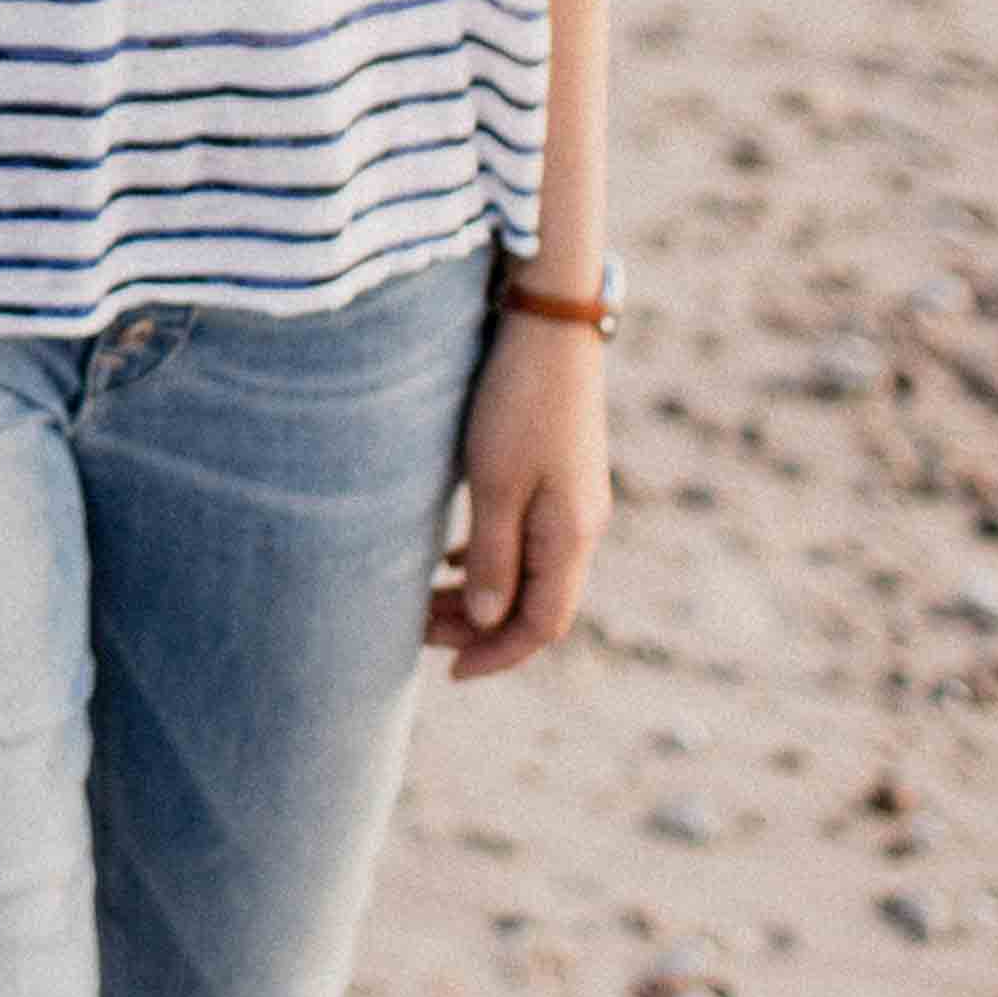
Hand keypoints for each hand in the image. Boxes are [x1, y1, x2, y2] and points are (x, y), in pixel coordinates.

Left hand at [431, 317, 611, 681]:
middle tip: (417, 633)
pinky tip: (449, 558)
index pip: (541, 623)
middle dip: (477, 627)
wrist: (550, 324)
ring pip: (526, 571)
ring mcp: (572, 499)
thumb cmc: (516, 400)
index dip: (497, 655)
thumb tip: (486, 621)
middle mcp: (580, 525)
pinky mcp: (556, 473)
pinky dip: (486, 558)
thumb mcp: (496, 483)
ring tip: (424, 603)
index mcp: (571, 534)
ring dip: (479, 593)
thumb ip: (492, 556)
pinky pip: (524, 538)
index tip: (449, 672)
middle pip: (534, 602)